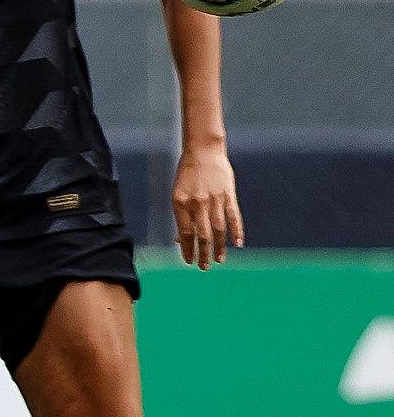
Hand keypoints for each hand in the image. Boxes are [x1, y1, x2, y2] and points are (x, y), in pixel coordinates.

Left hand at [172, 146, 243, 269]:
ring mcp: (214, 198)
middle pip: (201, 235)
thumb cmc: (188, 173)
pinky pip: (233, 216)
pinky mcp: (228, 194)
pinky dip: (237, 231)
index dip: (187, 249)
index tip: (189, 261)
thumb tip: (180, 240)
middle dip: (203, 254)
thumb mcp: (179, 193)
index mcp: (180, 202)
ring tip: (219, 260)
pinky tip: (237, 244)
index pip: (184, 233)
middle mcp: (197, 202)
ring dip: (219, 247)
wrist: (203, 149)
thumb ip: (181, 216)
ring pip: (218, 229)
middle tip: (204, 267)